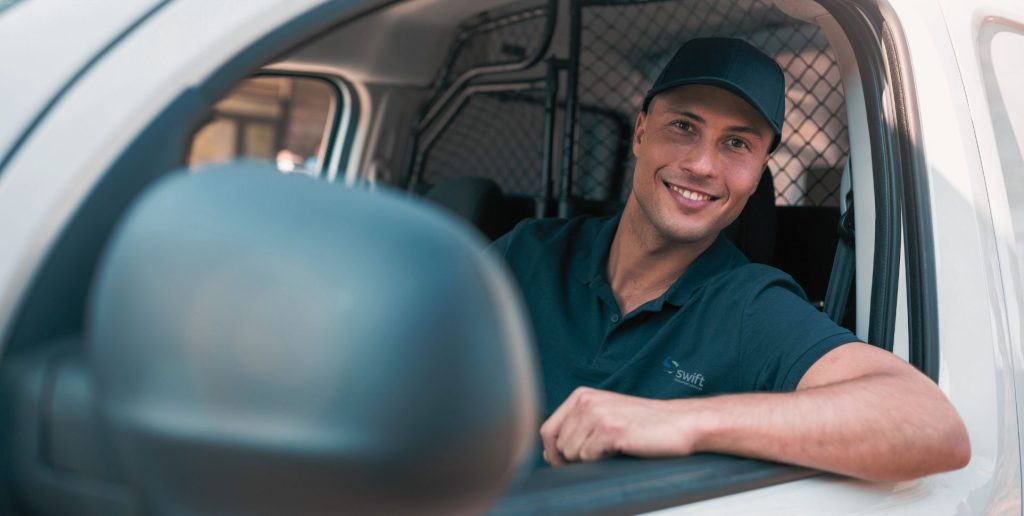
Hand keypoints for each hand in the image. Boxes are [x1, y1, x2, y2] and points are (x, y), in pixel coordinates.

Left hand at [539, 387, 700, 465]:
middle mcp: (586, 401)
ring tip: (612, 449)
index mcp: (581, 395)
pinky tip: (619, 450)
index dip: (552, 453)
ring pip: (572, 454)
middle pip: (558, 446)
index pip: (547, 430)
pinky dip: (602, 461)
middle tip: (596, 458)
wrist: (679, 423)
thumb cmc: (644, 423)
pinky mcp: (610, 430)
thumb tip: (550, 452)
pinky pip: (589, 457)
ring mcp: (597, 414)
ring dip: (590, 459)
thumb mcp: (604, 414)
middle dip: (572, 459)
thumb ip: (576, 425)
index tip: (563, 463)